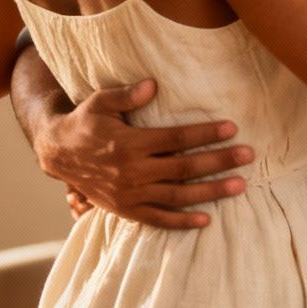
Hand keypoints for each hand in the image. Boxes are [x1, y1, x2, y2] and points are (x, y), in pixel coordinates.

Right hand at [33, 79, 251, 228]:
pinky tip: (207, 220)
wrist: (58, 153)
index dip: (205, 133)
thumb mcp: (100, 101)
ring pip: (178, 196)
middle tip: (248, 156)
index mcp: (129, 142)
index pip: (176, 138)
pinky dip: (182, 222)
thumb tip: (154, 85)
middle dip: (219, 161)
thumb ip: (127, 94)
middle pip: (184, 167)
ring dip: (210, 192)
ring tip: (239, 186)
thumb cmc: (84, 122)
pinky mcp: (126, 210)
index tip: (231, 128)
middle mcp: (132, 171)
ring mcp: (130, 194)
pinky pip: (158, 219)